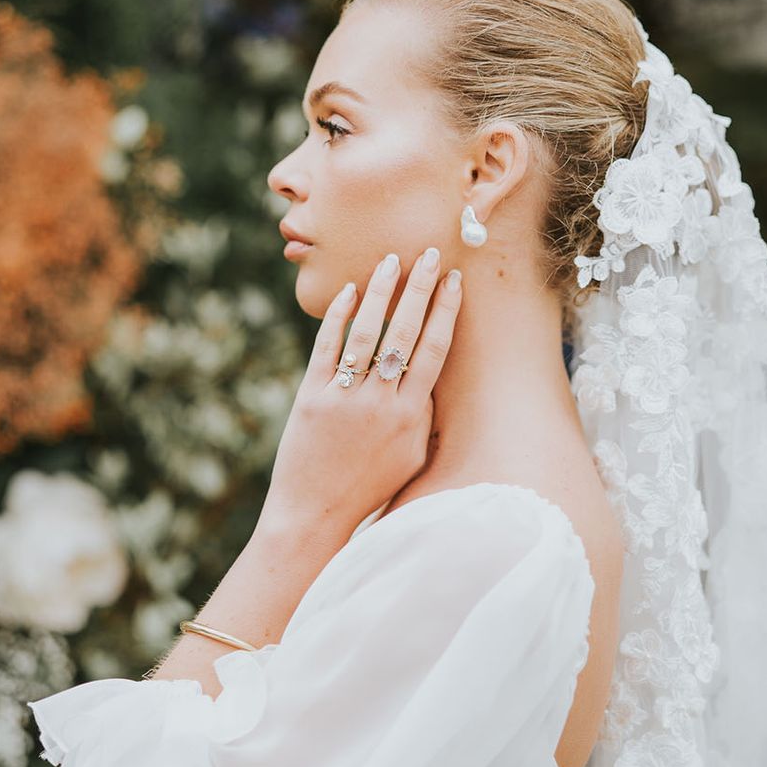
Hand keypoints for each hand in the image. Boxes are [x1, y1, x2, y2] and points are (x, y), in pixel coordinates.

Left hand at [256, 247, 462, 542]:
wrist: (316, 513)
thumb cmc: (370, 487)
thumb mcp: (412, 456)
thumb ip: (424, 413)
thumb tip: (433, 374)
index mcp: (412, 415)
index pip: (435, 350)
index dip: (446, 311)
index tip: (455, 281)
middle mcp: (381, 402)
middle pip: (406, 332)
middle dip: (421, 288)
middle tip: (431, 254)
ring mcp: (344, 397)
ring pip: (367, 332)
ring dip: (381, 292)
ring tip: (391, 260)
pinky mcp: (311, 397)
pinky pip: (327, 347)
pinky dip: (339, 317)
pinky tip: (349, 291)